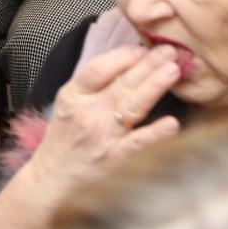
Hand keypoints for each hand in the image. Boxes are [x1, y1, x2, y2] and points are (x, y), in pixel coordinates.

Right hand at [25, 44, 180, 194]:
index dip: (122, 56)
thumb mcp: (67, 105)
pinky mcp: (116, 158)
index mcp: (73, 96)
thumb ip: (92, 86)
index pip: (98, 69)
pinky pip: (139, 143)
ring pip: (132, 106)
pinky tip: (172, 123)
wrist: (54, 179)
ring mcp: (103, 136)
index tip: (142, 49)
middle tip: (170, 50)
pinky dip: (155, 133)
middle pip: (121, 84)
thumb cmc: (64, 139)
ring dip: (154, 87)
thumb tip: (126, 63)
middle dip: (148, 64)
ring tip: (173, 70)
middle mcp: (87, 113)